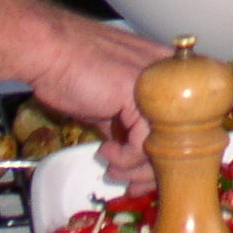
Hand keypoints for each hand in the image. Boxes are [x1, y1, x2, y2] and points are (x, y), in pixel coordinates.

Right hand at [25, 13, 171, 186]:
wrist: (49, 51)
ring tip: (114, 168)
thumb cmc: (70, 68)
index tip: (142, 174)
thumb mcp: (108, 102)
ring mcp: (157, 86)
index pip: (182, 124)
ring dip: (135, 169)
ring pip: (163, 147)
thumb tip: (128, 150)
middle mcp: (168, 78)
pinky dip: (124, 158)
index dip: (164, 156)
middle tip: (130, 182)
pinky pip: (143, 145)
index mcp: (164, 76)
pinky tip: (106, 151)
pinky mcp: (141, 97)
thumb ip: (124, 122)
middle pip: (178, 139)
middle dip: (152, 171)